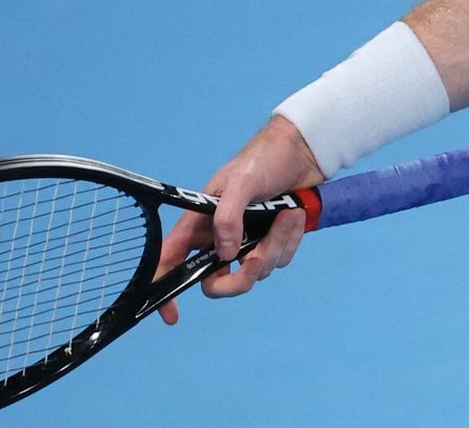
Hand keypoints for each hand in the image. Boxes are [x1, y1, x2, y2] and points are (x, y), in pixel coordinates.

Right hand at [155, 114, 323, 324]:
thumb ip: (228, 216)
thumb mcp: (241, 181)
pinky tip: (295, 216)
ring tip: (288, 214)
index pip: (171, 261)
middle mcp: (220, 238)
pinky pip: (280, 260)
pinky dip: (290, 241)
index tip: (172, 315)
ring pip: (255, 271)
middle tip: (258, 258)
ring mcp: (248, 243)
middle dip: (241, 277)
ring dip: (275, 246)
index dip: (166, 290)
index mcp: (200, 224)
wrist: (302, 153)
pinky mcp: (272, 242)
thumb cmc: (263, 159)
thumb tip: (226, 254)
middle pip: (219, 282)